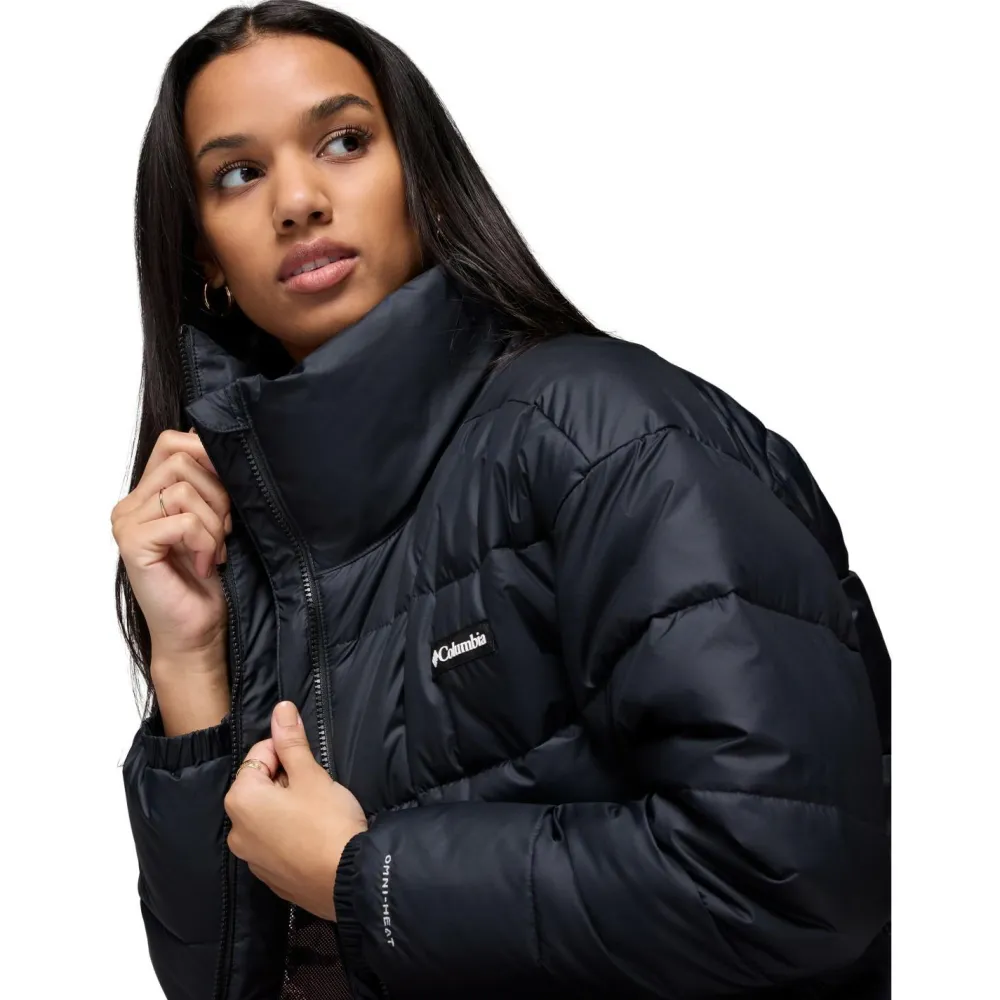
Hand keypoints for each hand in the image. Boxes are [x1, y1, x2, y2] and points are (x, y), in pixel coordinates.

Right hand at [111, 428, 232, 671]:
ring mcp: (127, 523)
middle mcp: (131, 505)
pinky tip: (206, 564)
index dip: (208, 455)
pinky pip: (184, 520)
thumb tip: (225, 443)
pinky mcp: (133, 544)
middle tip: (225, 530)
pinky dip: (207, 542)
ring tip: (215, 551)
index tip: (230, 488)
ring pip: (184, 489)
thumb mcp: (218, 519)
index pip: (173, 441)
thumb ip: (212, 482)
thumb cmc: (212, 579)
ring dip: (215, 523)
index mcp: (148, 493)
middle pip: (183, 459)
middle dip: (219, 494)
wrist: (200, 632)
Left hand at [224, 702, 367, 919]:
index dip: (288, 753)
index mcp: (241, 799)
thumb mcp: (311, 775)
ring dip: (289, 806)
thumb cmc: (328, 822)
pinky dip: (291, 832)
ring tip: (319, 813)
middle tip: (317, 789)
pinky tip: (315, 836)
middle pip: (262, 786)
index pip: (260, 754)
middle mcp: (236, 829)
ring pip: (268, 814)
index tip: (310, 766)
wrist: (348, 881)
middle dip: (288, 780)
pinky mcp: (268, 876)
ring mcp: (250, 857)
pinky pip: (275, 841)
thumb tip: (281, 709)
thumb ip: (291, 741)